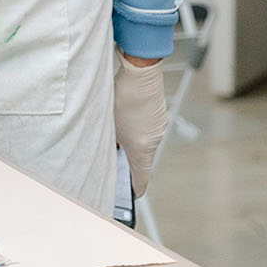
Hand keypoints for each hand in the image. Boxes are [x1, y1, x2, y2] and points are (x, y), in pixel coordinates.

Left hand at [113, 49, 167, 197]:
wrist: (140, 72)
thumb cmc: (123, 97)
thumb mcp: (108, 123)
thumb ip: (108, 141)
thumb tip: (109, 149)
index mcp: (142, 149)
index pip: (142, 178)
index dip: (135, 188)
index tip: (130, 194)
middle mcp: (154, 140)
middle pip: (141, 159)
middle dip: (127, 161)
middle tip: (112, 162)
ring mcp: (158, 126)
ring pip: (143, 141)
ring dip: (130, 142)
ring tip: (113, 134)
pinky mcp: (158, 114)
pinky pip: (146, 128)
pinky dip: (135, 128)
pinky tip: (122, 117)